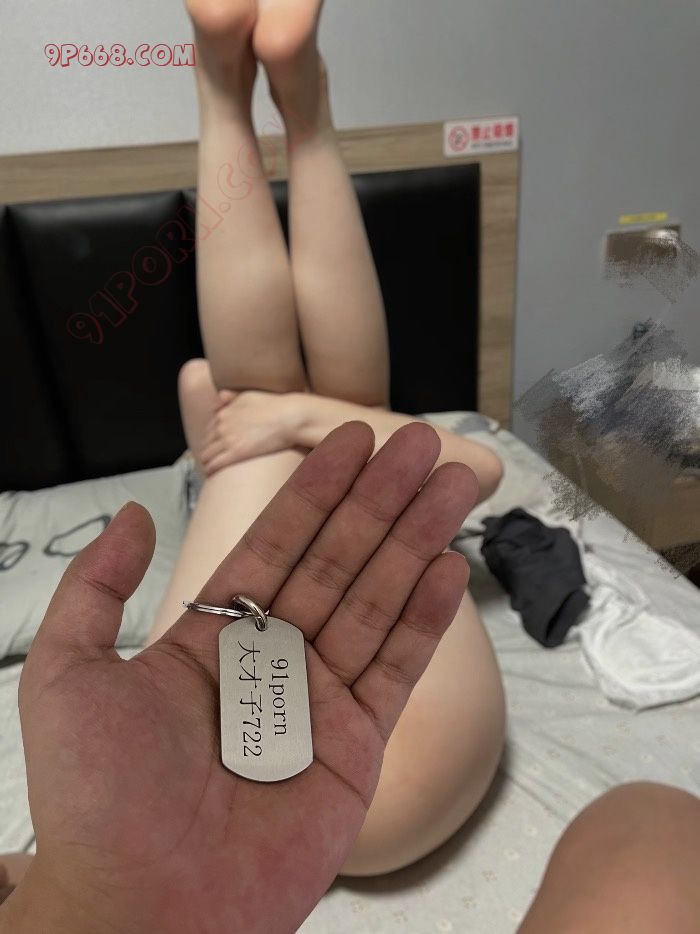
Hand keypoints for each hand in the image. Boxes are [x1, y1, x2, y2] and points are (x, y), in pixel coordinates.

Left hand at [8, 422, 476, 933]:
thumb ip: (97, 588)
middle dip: (381, 499)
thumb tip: (132, 513)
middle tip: (420, 444)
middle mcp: (274, 658)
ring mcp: (321, 700)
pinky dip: (425, 619)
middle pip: (340, 561)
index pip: (277, 544)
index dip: (317, 491)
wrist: (141, 909)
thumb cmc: (96, 799)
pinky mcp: (358, 746)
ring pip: (378, 600)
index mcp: (215, 636)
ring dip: (416, 540)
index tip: (353, 441)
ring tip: (452, 485)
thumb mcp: (69, 675)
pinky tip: (448, 568)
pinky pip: (397, 668)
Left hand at [199, 389, 300, 474]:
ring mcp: (228, 439)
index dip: (209, 439)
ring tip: (208, 469)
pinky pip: (215, 464)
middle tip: (209, 460)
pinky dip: (210, 469)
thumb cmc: (274, 406)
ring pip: (207, 455)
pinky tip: (211, 474)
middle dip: (206, 451)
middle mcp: (222, 425)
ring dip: (206, 462)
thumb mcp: (250, 395)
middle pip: (206, 443)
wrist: (288, 417)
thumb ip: (232, 398)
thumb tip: (220, 397)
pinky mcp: (236, 453)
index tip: (211, 446)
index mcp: (224, 412)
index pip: (208, 429)